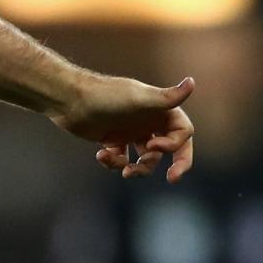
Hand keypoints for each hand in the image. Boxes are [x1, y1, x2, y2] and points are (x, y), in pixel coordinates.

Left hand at [57, 74, 195, 180]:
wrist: (69, 100)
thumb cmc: (105, 97)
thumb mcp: (138, 99)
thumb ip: (166, 97)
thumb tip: (192, 82)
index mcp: (159, 110)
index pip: (183, 132)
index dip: (176, 144)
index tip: (155, 147)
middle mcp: (148, 120)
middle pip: (171, 148)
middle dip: (175, 164)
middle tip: (172, 179)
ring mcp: (131, 131)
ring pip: (146, 159)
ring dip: (138, 168)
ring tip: (124, 171)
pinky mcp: (114, 140)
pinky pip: (123, 159)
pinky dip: (114, 162)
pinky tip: (101, 155)